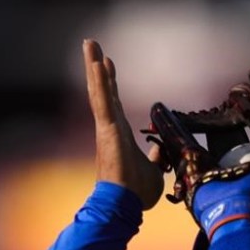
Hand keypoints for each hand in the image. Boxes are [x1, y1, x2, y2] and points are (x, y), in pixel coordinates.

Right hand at [83, 39, 164, 209]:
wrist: (124, 205)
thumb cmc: (135, 193)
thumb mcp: (154, 170)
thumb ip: (156, 155)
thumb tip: (159, 147)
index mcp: (120, 135)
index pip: (114, 102)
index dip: (111, 82)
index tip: (109, 63)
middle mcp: (110, 128)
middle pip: (103, 91)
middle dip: (98, 67)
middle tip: (92, 45)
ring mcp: (107, 128)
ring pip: (100, 91)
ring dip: (94, 66)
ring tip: (89, 44)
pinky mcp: (108, 131)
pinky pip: (104, 102)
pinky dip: (101, 83)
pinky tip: (99, 63)